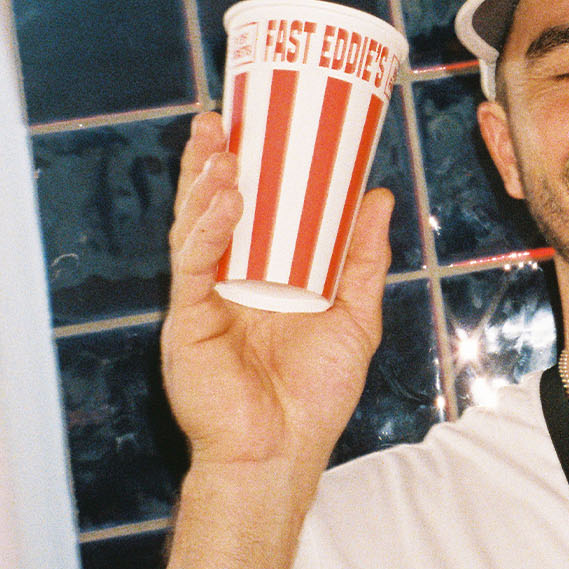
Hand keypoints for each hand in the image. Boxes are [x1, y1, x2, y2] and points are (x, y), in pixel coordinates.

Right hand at [160, 111, 393, 472]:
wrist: (282, 453)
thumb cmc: (315, 394)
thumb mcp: (355, 316)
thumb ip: (363, 258)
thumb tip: (379, 196)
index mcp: (269, 274)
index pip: (258, 209)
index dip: (256, 166)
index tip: (264, 121)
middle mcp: (233, 278)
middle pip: (218, 207)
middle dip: (215, 160)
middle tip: (221, 115)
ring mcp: (208, 297)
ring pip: (197, 226)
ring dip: (206, 184)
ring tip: (223, 147)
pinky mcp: (190, 320)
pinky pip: (192, 265)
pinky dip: (207, 230)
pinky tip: (225, 202)